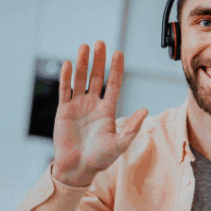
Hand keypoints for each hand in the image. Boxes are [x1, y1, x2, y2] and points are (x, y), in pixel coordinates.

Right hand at [51, 41, 147, 187]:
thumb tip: (145, 110)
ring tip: (84, 46)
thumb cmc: (99, 159)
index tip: (118, 53)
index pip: (113, 84)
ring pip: (80, 79)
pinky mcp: (64, 110)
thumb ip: (132, 127)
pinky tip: (68, 63)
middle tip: (100, 42)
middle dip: (99, 60)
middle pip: (97, 77)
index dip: (116, 69)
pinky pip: (65, 90)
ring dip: (82, 63)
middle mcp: (93, 105)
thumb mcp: (120, 144)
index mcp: (107, 111)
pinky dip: (66, 77)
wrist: (77, 168)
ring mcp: (78, 106)